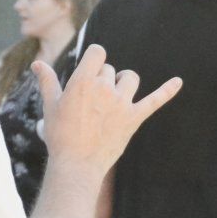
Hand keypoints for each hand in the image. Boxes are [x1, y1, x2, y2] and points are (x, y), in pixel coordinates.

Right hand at [37, 44, 181, 173]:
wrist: (76, 165)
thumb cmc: (60, 135)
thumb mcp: (50, 106)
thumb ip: (47, 81)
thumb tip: (37, 63)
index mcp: (83, 81)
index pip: (97, 52)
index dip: (93, 59)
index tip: (88, 70)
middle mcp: (104, 88)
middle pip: (110, 68)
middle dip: (101, 78)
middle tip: (91, 100)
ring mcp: (121, 103)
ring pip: (130, 78)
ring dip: (123, 82)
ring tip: (115, 94)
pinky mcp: (134, 118)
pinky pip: (154, 100)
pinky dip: (167, 90)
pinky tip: (178, 82)